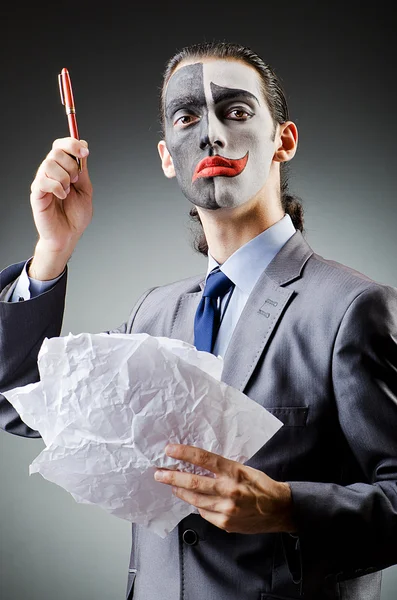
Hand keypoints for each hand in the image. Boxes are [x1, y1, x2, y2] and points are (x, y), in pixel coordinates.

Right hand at [29, 137, 92, 258]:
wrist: (69, 235)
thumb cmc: (76, 216)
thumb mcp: (85, 189)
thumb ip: (82, 170)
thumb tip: (82, 146)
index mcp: (62, 169)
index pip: (61, 146)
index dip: (72, 144)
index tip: (85, 152)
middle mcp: (50, 173)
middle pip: (55, 151)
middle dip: (71, 164)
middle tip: (76, 180)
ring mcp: (42, 182)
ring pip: (49, 164)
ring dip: (64, 177)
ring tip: (68, 191)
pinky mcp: (36, 194)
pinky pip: (43, 181)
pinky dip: (57, 187)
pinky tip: (62, 196)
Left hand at [154, 444, 295, 533]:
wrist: (279, 509)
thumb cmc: (261, 486)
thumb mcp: (244, 469)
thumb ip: (222, 468)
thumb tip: (198, 464)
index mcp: (234, 471)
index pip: (204, 459)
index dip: (184, 453)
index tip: (170, 449)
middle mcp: (229, 489)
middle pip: (193, 481)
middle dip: (172, 476)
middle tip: (159, 472)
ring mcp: (226, 508)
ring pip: (195, 499)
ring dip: (180, 491)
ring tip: (171, 485)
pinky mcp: (225, 523)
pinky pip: (204, 512)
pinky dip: (197, 505)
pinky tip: (193, 499)